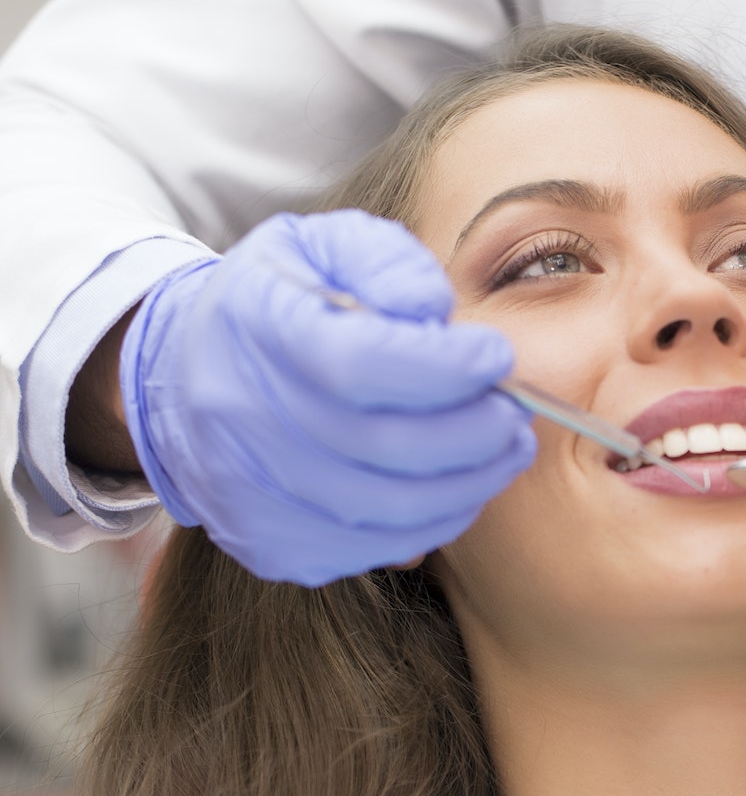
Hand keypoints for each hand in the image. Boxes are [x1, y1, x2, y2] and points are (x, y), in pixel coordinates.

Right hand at [121, 210, 534, 585]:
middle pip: (384, 447)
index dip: (443, 369)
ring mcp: (252, 494)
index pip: (358, 364)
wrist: (181, 380)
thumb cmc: (276, 304)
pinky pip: (376, 548)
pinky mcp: (272, 545)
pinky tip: (461, 485)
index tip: (495, 357)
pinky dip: (435, 521)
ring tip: (506, 448)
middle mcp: (241, 419)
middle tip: (514, 413)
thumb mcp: (321, 247)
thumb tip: (436, 311)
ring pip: (389, 510)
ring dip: (469, 483)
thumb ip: (385, 262)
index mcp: (254, 329)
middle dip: (473, 432)